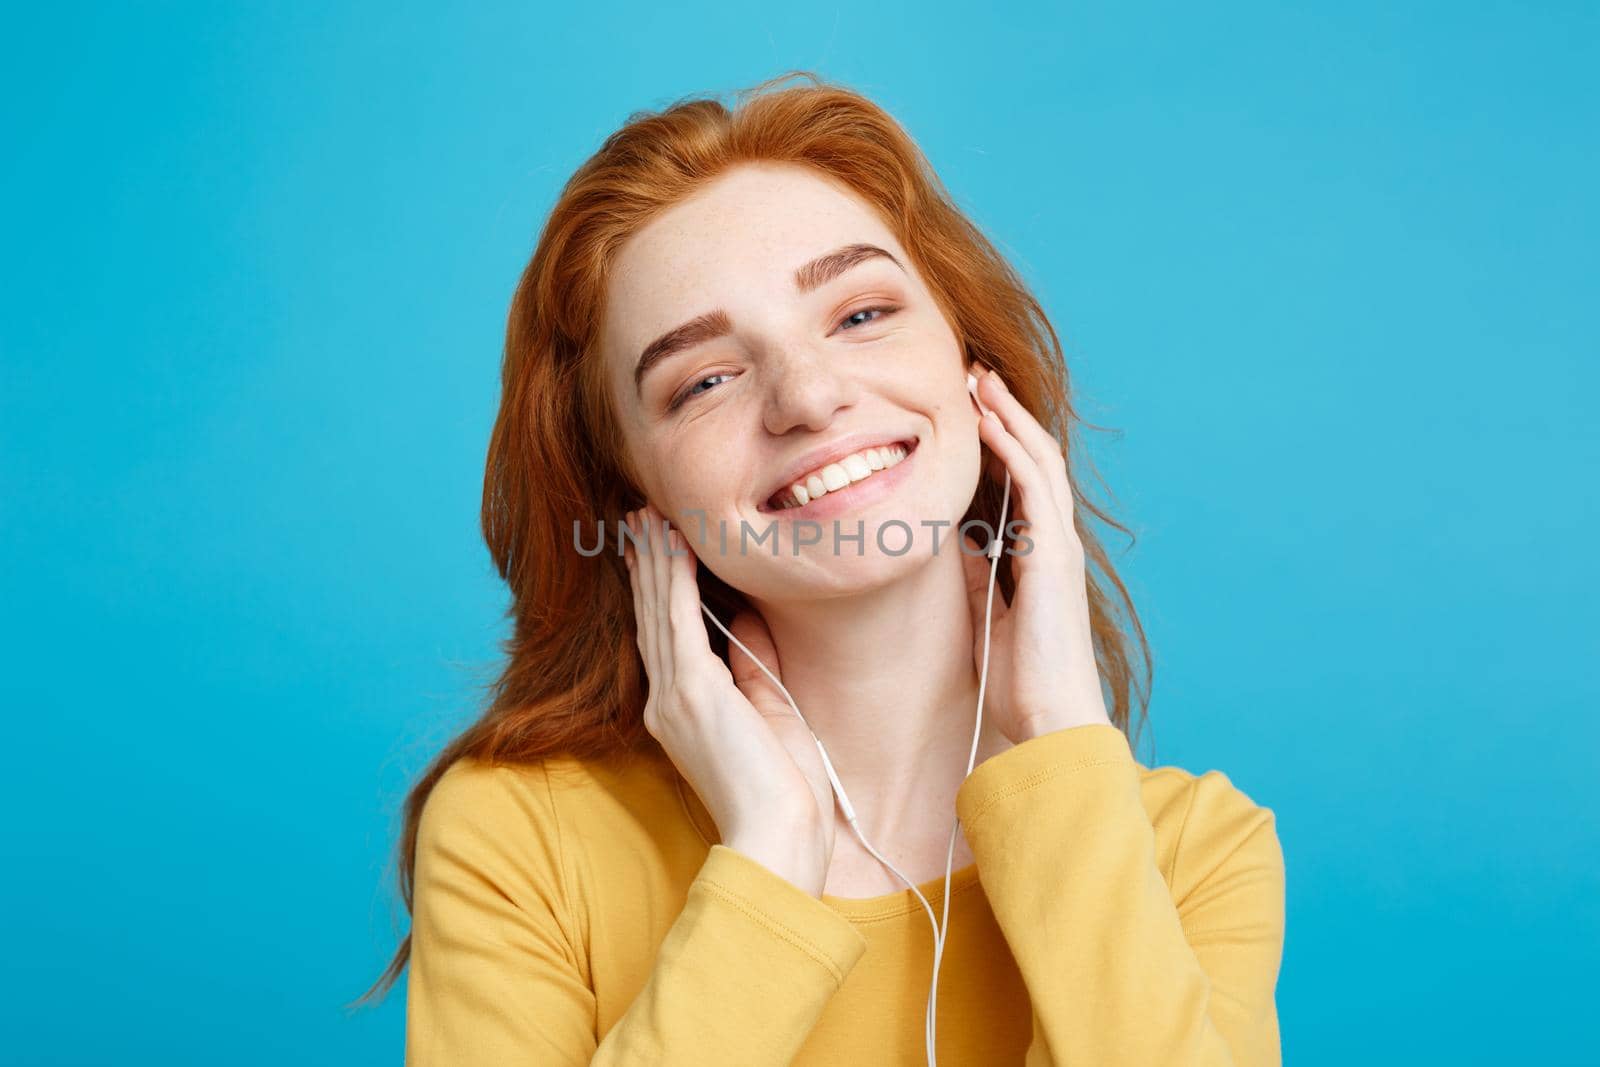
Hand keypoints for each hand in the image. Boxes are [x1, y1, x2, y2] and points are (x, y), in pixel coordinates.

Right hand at [622, 504, 838, 892]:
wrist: (778, 833)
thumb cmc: (782, 788)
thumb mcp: (769, 709)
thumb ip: (752, 663)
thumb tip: (749, 619)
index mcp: (680, 714)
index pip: (665, 640)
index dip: (656, 592)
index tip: (654, 552)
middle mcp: (665, 703)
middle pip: (652, 619)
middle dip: (647, 566)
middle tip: (639, 520)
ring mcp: (673, 697)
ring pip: (658, 612)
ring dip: (654, 560)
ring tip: (647, 518)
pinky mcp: (691, 691)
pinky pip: (675, 620)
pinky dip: (671, 578)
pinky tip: (670, 544)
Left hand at [959, 365, 1113, 742]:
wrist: (1051, 722)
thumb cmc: (1020, 680)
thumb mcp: (983, 615)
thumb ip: (974, 576)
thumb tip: (950, 541)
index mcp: (1039, 558)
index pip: (1020, 483)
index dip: (997, 444)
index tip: (968, 412)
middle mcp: (1054, 544)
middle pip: (1033, 459)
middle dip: (1004, 415)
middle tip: (974, 377)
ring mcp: (1058, 546)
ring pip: (1037, 461)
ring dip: (1007, 417)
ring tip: (979, 381)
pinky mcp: (1054, 556)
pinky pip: (1033, 487)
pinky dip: (1011, 449)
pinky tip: (987, 422)